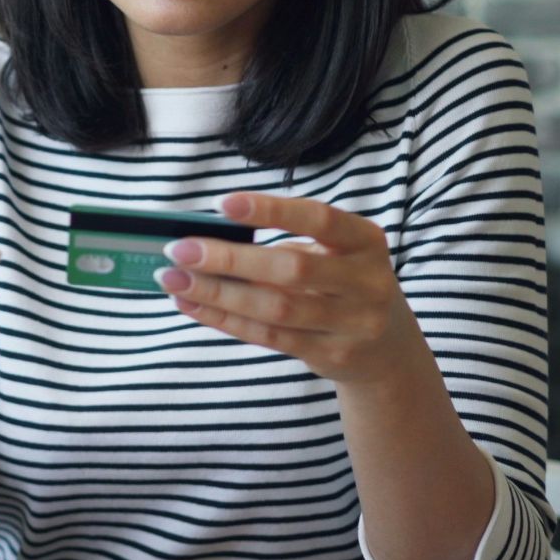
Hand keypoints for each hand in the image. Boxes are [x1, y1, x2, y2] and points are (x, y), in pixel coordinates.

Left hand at [153, 192, 422, 384]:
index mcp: (365, 241)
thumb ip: (286, 244)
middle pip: (291, 269)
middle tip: (179, 249)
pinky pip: (269, 337)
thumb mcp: (333, 254)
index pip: (319, 219)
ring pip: (275, 308)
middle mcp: (366, 282)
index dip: (271, 211)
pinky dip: (225, 318)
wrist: (387, 350)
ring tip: (173, 279)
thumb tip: (208, 239)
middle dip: (229, 259)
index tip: (221, 203)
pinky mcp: (332, 355)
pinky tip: (193, 303)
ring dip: (217, 293)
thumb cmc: (342, 284)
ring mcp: (353, 324)